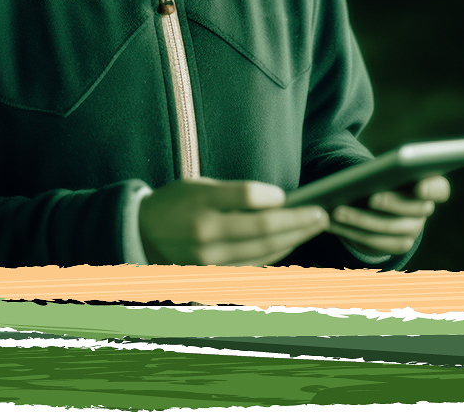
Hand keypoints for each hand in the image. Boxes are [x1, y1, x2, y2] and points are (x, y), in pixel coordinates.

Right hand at [138, 178, 331, 265]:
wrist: (142, 236)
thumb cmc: (175, 204)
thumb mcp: (199, 186)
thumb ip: (234, 193)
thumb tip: (277, 202)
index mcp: (200, 205)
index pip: (246, 197)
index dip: (272, 197)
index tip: (287, 196)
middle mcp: (205, 235)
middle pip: (263, 229)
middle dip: (298, 222)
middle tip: (321, 214)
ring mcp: (210, 260)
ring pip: (264, 252)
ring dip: (293, 240)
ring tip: (312, 228)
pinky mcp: (213, 277)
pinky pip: (253, 267)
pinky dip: (275, 256)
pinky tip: (289, 244)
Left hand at [329, 175, 449, 258]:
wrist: (372, 202)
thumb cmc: (377, 178)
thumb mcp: (379, 171)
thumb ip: (379, 171)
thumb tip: (357, 178)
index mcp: (428, 185)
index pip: (439, 189)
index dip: (432, 189)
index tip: (420, 188)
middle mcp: (424, 209)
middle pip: (414, 210)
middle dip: (391, 203)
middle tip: (371, 198)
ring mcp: (412, 230)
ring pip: (389, 228)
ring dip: (361, 220)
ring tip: (338, 211)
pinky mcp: (396, 245)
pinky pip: (374, 242)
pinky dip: (350, 232)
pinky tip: (332, 224)